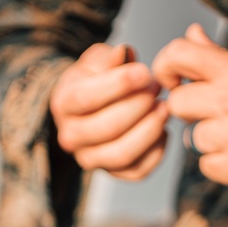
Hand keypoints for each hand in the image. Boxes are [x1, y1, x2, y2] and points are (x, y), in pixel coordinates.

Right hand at [49, 43, 169, 180]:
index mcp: (63, 104)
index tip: (144, 72)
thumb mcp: (96, 61)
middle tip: (157, 88)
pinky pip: (137, 171)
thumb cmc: (95, 80)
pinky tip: (162, 130)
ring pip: (122, 154)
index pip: (87, 97)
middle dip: (139, 106)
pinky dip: (156, 152)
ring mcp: (90, 158)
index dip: (119, 85)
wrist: (90, 108)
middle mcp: (71, 137)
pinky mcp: (112, 173)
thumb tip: (125, 53)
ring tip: (164, 108)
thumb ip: (110, 57)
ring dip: (150, 130)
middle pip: (108, 128)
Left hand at [153, 24, 227, 191]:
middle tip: (216, 113)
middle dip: (191, 110)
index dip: (166, 67)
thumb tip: (191, 35)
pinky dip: (222, 164)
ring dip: (212, 140)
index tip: (173, 80)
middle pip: (177, 104)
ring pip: (194, 140)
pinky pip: (207, 167)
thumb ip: (218, 56)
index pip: (178, 55)